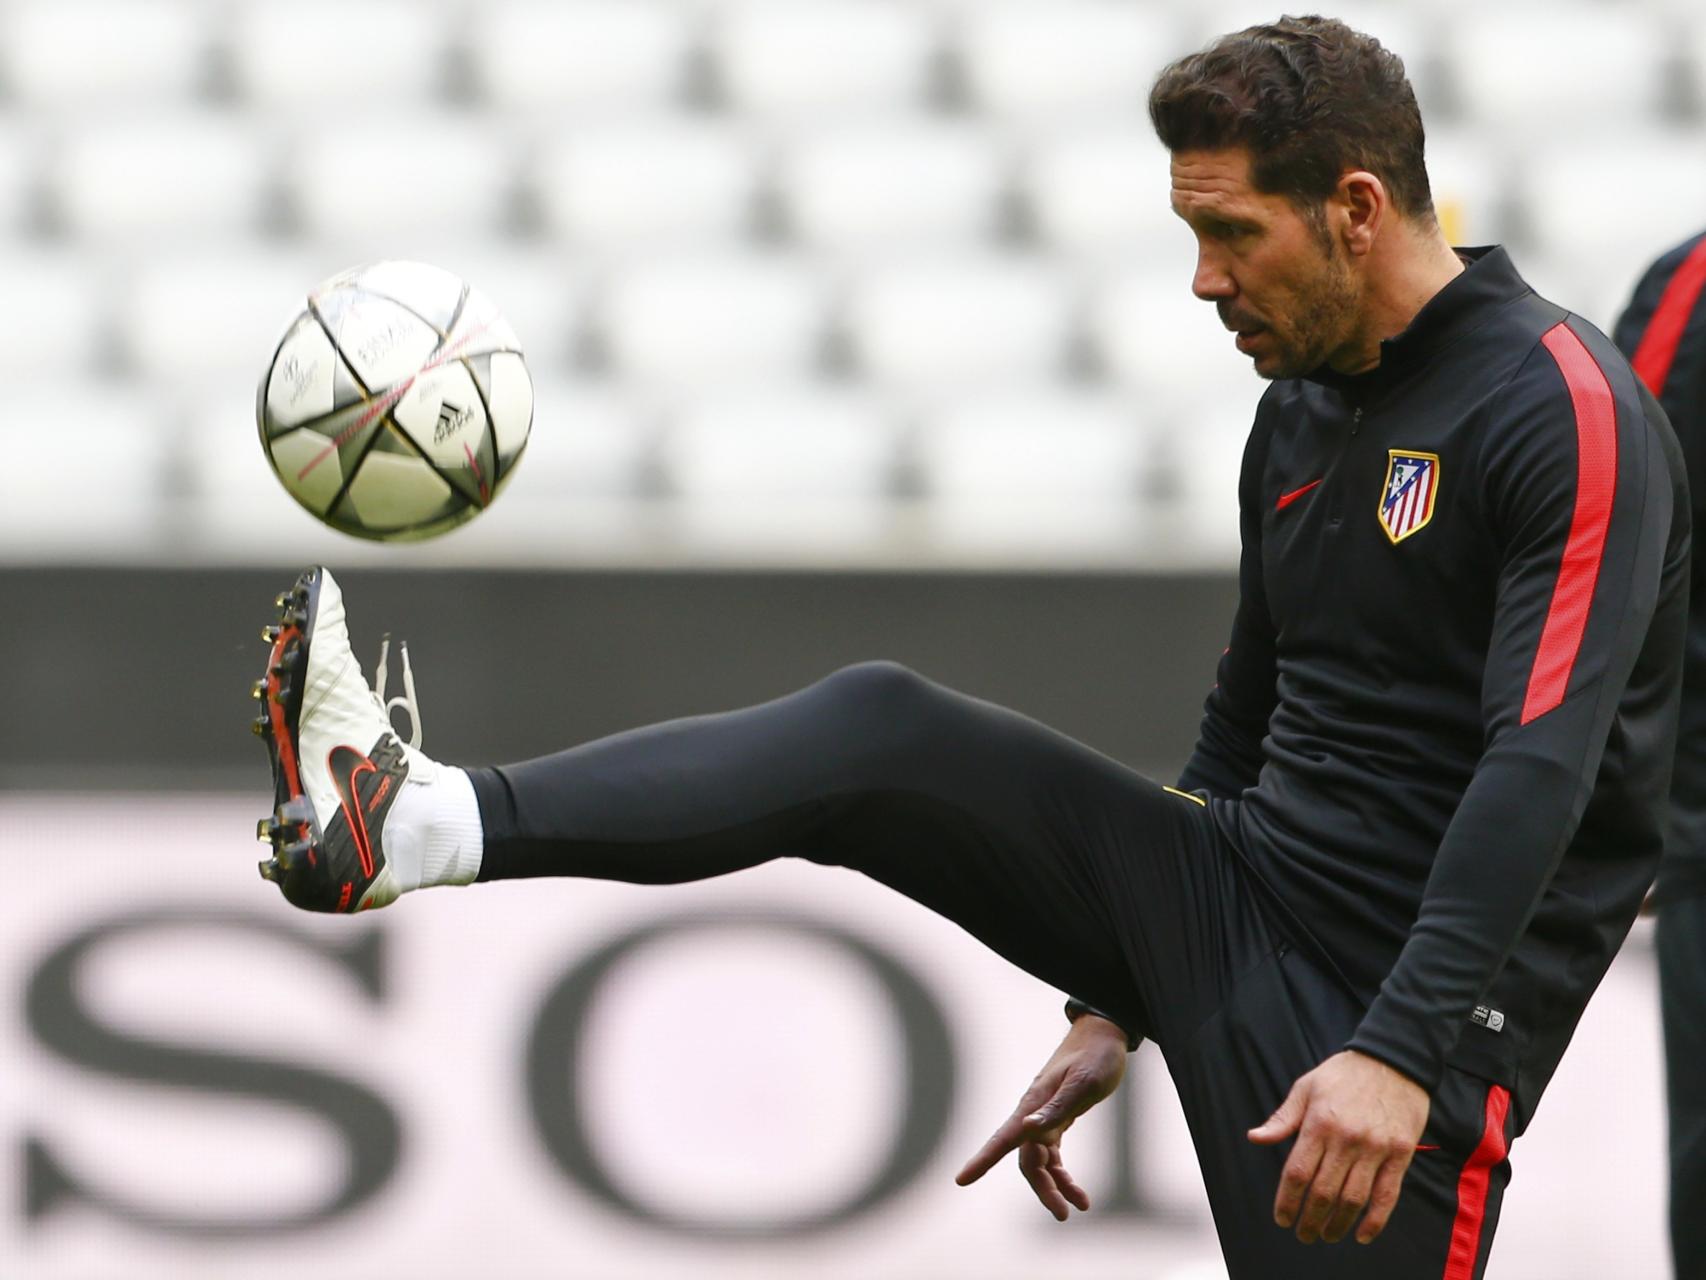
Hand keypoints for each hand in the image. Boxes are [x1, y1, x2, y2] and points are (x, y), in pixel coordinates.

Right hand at [954, 1014, 1128, 1219]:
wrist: (1103, 1036)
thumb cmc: (1095, 1056)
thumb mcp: (1082, 1082)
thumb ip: (1057, 1107)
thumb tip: (1028, 1129)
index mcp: (1034, 1105)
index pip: (1004, 1138)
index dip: (982, 1160)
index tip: (961, 1180)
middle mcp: (1034, 1115)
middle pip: (1028, 1161)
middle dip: (1043, 1190)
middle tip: (1063, 1214)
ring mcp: (1044, 1118)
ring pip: (1040, 1163)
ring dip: (1056, 1186)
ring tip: (1081, 1205)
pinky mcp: (1057, 1120)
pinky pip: (1052, 1156)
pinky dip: (1063, 1176)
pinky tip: (1078, 1192)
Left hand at [1248, 1049, 1429, 1244]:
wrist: (1393, 1060)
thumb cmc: (1343, 1074)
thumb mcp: (1306, 1087)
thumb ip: (1282, 1118)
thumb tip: (1255, 1138)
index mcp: (1319, 1123)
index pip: (1298, 1173)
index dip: (1287, 1201)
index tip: (1282, 1218)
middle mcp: (1347, 1139)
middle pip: (1323, 1192)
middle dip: (1310, 1219)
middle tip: (1303, 1234)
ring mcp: (1376, 1148)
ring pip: (1354, 1199)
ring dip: (1338, 1224)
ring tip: (1327, 1235)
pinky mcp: (1400, 1154)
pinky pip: (1387, 1195)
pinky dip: (1375, 1220)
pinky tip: (1362, 1235)